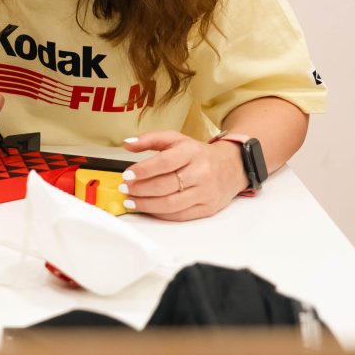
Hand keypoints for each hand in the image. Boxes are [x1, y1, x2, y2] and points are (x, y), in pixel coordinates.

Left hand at [119, 131, 246, 220]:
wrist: (230, 167)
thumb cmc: (197, 154)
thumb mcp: (175, 139)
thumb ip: (150, 140)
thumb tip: (127, 143)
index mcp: (191, 152)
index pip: (164, 162)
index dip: (143, 170)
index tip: (127, 175)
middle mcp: (200, 172)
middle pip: (165, 185)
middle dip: (140, 189)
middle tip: (125, 189)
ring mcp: (205, 192)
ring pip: (171, 203)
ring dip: (146, 205)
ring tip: (131, 201)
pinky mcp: (207, 208)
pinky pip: (180, 215)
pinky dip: (160, 214)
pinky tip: (147, 209)